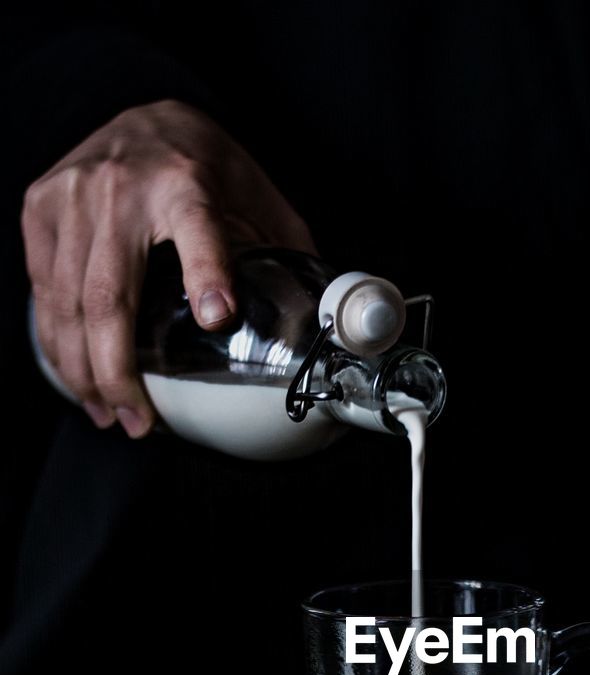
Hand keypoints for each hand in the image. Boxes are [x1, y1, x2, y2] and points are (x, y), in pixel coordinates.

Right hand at [21, 99, 316, 437]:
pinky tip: (75, 375)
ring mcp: (72, 197)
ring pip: (66, 303)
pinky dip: (55, 340)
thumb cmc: (207, 163)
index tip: (216, 317)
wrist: (144, 109)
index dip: (207, 273)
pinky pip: (43, 288)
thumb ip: (285, 253)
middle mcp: (121, 187)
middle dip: (118, 372)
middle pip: (109, 297)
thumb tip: (321, 318)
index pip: (200, 229)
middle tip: (137, 423)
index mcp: (188, 181)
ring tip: (106, 413)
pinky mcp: (41, 207)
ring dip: (82, 371)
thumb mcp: (259, 197)